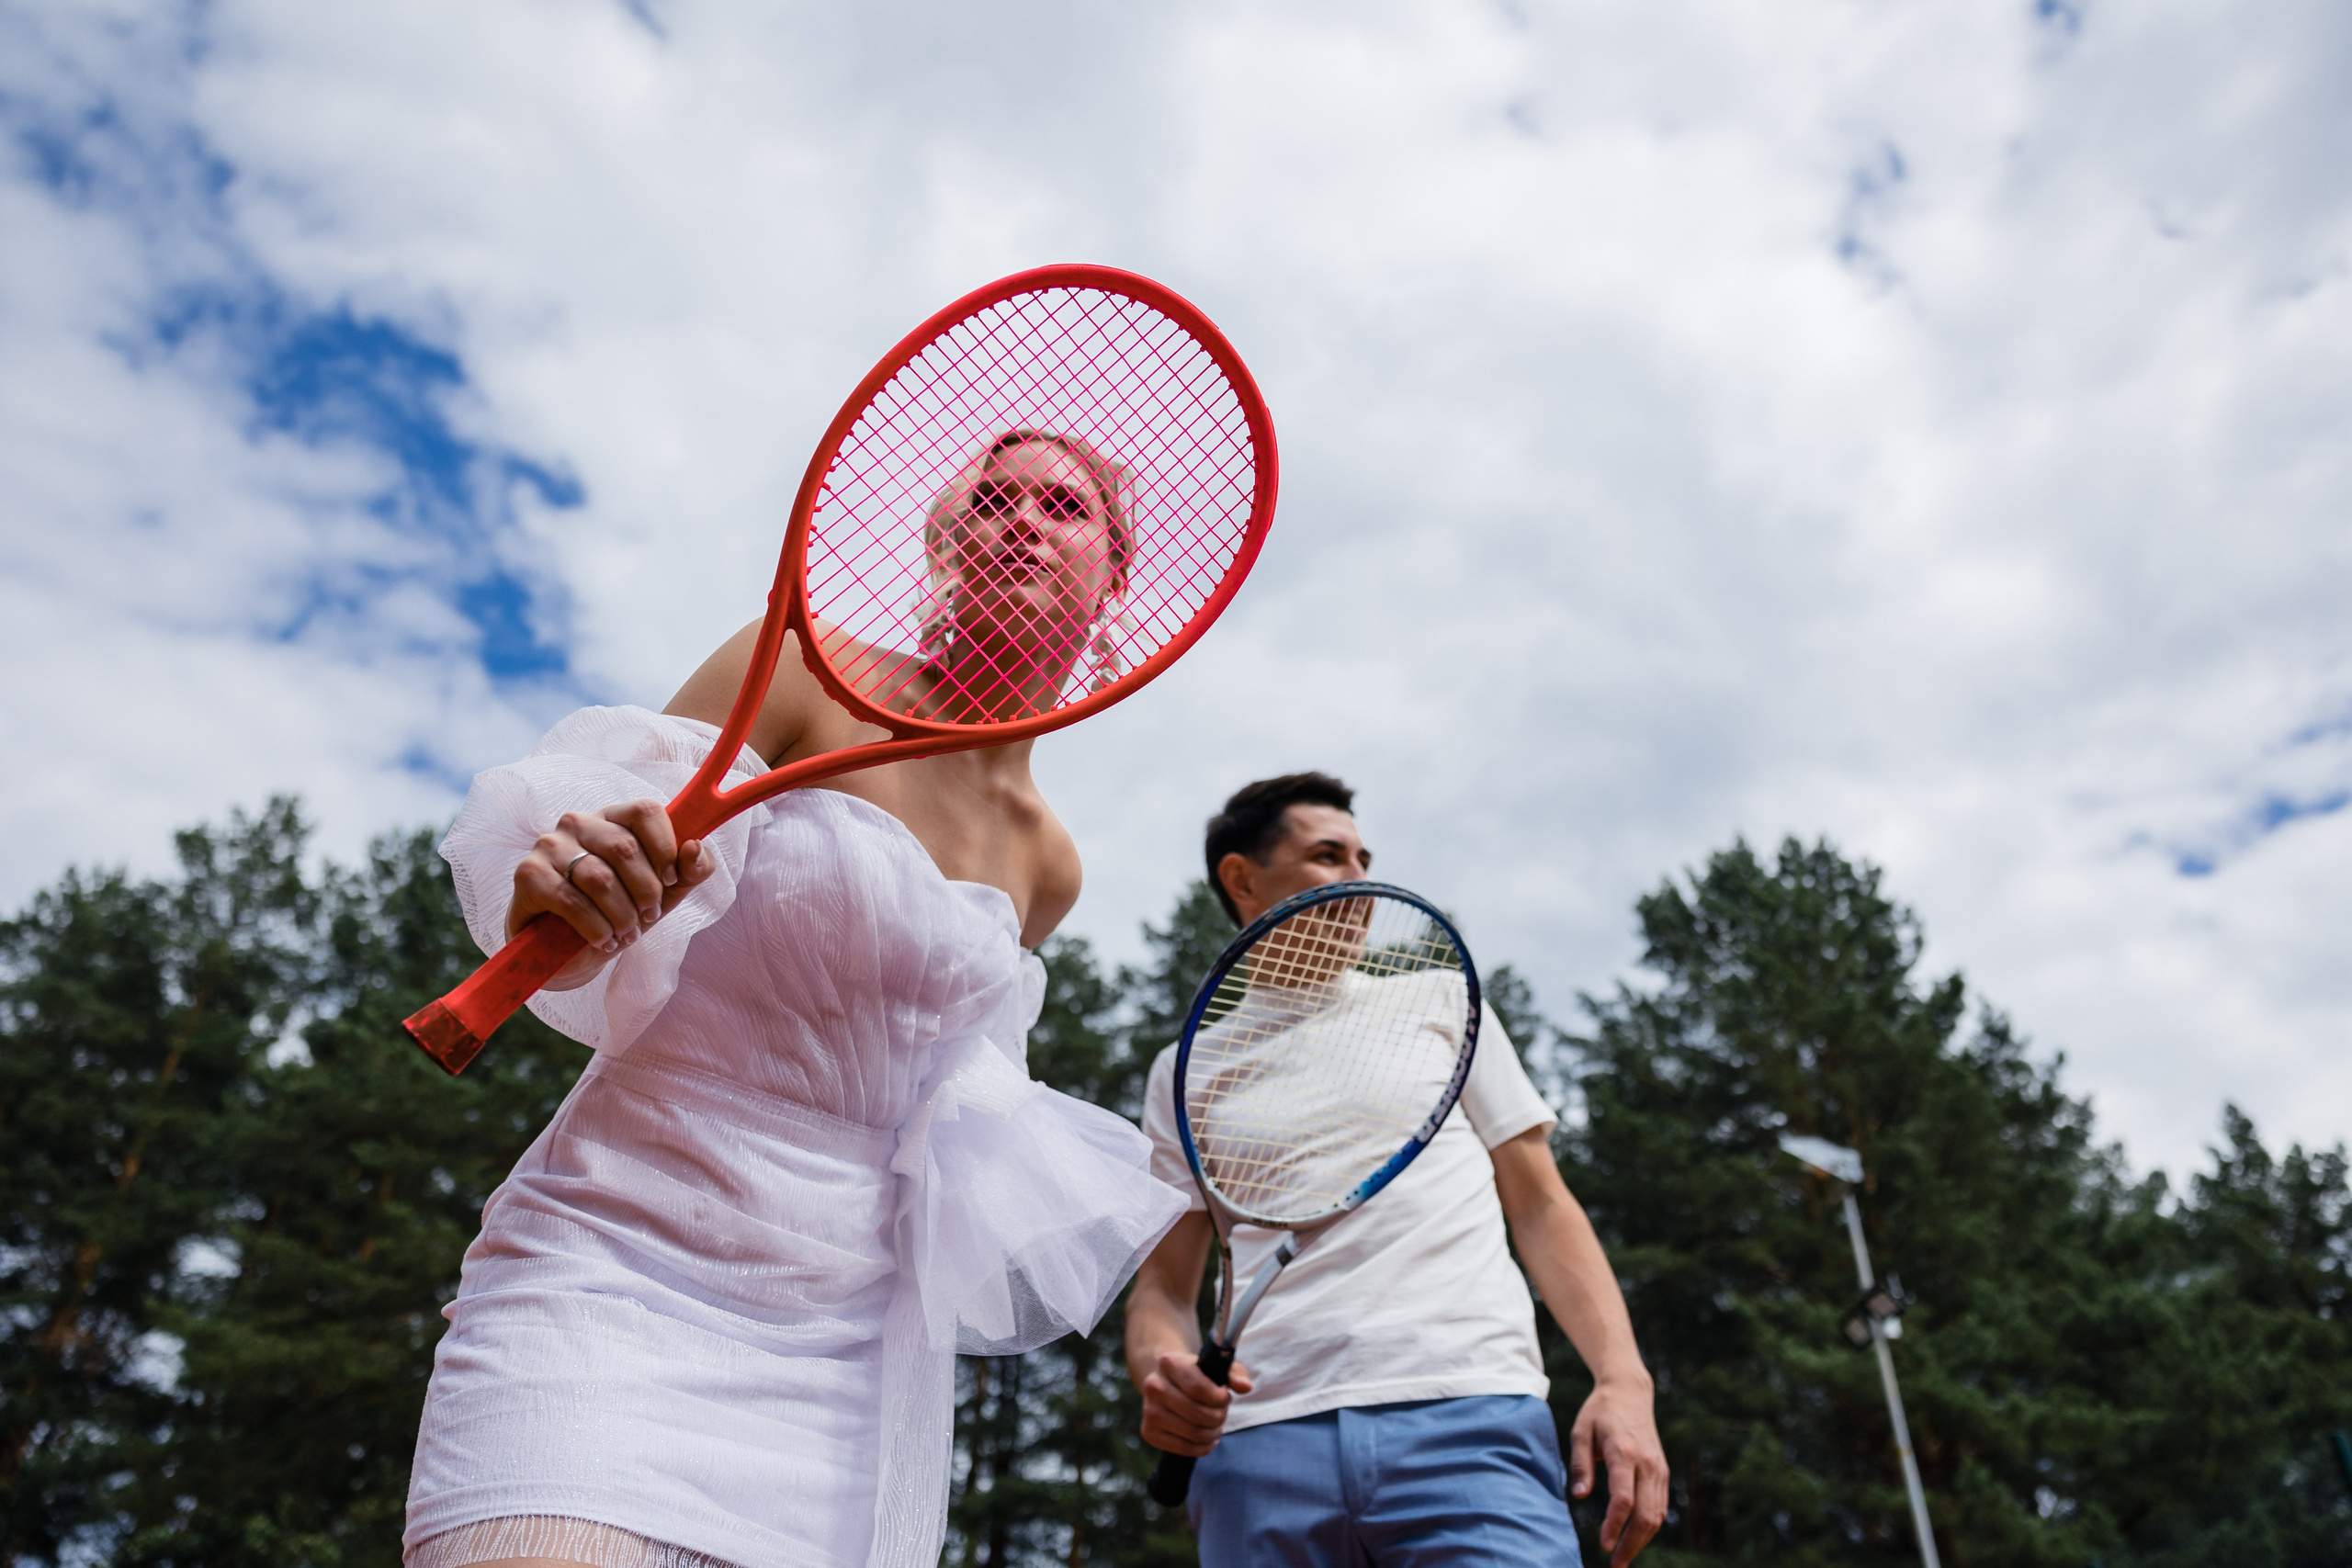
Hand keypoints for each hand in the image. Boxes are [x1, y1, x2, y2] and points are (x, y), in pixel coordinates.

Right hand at [508, 800, 716, 986]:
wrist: (572, 951)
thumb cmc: (619, 911)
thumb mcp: (664, 893)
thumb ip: (690, 870)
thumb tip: (696, 847)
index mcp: (613, 818)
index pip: (646, 811)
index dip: (665, 847)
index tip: (670, 880)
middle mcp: (578, 822)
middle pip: (624, 848)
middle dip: (646, 892)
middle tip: (647, 918)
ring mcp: (549, 845)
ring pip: (599, 878)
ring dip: (622, 915)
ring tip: (626, 934)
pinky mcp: (528, 874)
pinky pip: (571, 900)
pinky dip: (595, 927)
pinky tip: (602, 940)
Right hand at [1138, 1350, 1253, 1457]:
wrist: (1166, 1380)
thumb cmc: (1197, 1373)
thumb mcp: (1217, 1367)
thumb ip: (1235, 1374)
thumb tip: (1245, 1387)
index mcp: (1169, 1362)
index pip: (1197, 1388)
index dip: (1218, 1398)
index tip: (1225, 1397)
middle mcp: (1153, 1385)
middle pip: (1196, 1414)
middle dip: (1218, 1417)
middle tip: (1222, 1412)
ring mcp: (1148, 1410)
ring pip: (1192, 1433)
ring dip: (1213, 1433)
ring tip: (1216, 1424)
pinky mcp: (1148, 1432)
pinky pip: (1183, 1449)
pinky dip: (1202, 1448)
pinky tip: (1208, 1439)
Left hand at [1570, 1375, 1667, 1565]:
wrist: (1630, 1392)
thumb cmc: (1599, 1412)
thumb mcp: (1581, 1431)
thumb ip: (1580, 1465)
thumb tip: (1578, 1497)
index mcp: (1624, 1453)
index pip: (1623, 1499)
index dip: (1615, 1525)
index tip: (1603, 1545)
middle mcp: (1647, 1463)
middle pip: (1645, 1515)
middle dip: (1631, 1544)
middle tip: (1614, 1564)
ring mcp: (1659, 1468)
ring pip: (1656, 1515)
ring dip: (1641, 1541)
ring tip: (1622, 1559)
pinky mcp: (1662, 1472)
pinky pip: (1660, 1506)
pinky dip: (1649, 1527)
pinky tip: (1634, 1539)